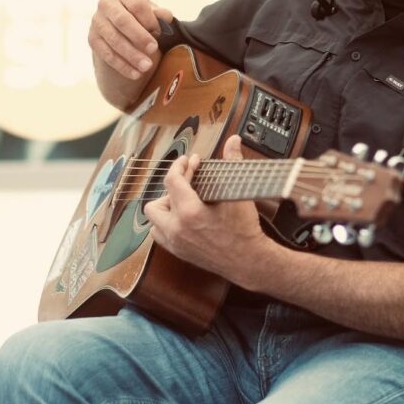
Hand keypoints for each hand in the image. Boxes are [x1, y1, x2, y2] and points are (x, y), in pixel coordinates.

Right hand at [89, 0, 173, 80]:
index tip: (159, 32)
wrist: (122, 30)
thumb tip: (166, 16)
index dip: (149, 19)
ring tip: (146, 66)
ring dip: (131, 55)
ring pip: (114, 39)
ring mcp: (97, 21)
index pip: (137, 4)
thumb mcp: (153, 14)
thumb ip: (160, 15)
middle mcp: (107, 3)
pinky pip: (106, 54)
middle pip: (122, 20)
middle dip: (139, 37)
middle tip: (154, 49)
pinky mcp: (92, 38)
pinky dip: (122, 65)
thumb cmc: (142, 19)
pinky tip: (135, 73)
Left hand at [143, 135, 268, 287]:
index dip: (180, 166)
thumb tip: (233, 141)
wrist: (249, 261)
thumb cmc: (244, 231)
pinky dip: (166, 225)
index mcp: (189, 212)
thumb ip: (233, 162)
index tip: (190, 162)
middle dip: (170, 190)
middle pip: (155, 202)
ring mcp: (176, 243)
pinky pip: (160, 235)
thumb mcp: (238, 194)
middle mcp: (176, 229)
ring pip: (154, 221)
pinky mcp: (178, 252)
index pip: (172, 181)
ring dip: (164, 209)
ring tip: (182, 201)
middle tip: (188, 183)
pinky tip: (181, 218)